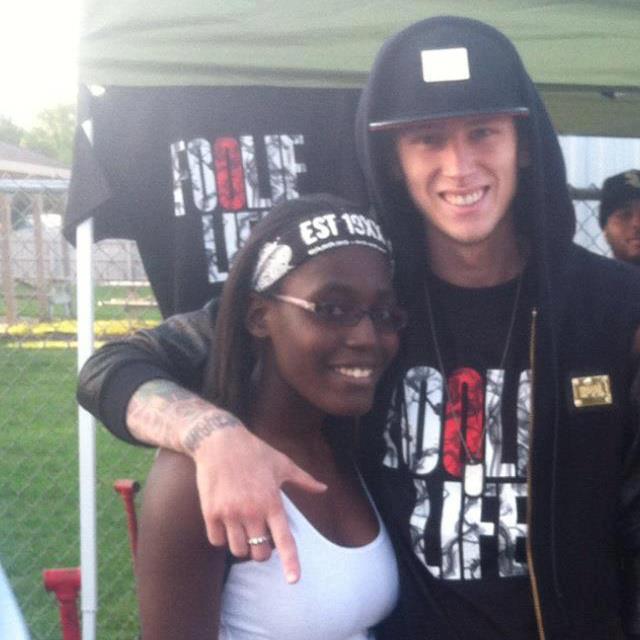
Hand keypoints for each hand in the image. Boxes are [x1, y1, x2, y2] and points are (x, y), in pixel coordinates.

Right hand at [189, 421, 326, 582]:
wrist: (219, 441)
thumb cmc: (255, 451)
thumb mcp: (282, 463)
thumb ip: (304, 480)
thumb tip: (324, 488)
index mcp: (272, 501)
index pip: (284, 539)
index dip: (290, 562)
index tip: (293, 580)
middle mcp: (251, 511)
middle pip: (259, 553)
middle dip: (262, 551)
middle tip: (260, 536)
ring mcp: (230, 513)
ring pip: (238, 551)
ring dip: (242, 545)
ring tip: (243, 528)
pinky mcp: (210, 513)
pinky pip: (217, 541)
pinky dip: (222, 538)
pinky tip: (226, 523)